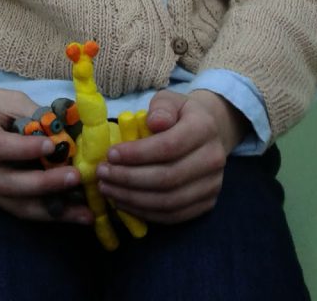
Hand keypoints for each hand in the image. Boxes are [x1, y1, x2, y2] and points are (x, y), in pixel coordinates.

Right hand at [0, 77, 90, 223]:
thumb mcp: (5, 99)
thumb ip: (34, 115)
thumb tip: (69, 131)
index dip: (25, 149)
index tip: (53, 146)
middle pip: (6, 183)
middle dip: (44, 185)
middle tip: (76, 178)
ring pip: (13, 205)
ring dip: (50, 211)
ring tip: (82, 212)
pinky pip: (14, 208)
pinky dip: (42, 212)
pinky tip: (68, 213)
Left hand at [95, 88, 247, 223]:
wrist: (209, 132)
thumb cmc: (180, 115)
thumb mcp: (170, 100)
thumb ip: (161, 107)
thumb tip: (154, 122)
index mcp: (204, 128)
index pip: (169, 146)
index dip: (137, 154)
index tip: (110, 154)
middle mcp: (214, 159)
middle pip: (167, 177)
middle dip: (129, 178)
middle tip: (102, 174)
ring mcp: (212, 185)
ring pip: (168, 201)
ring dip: (132, 198)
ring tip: (107, 188)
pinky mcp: (206, 204)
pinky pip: (172, 216)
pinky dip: (144, 212)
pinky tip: (123, 201)